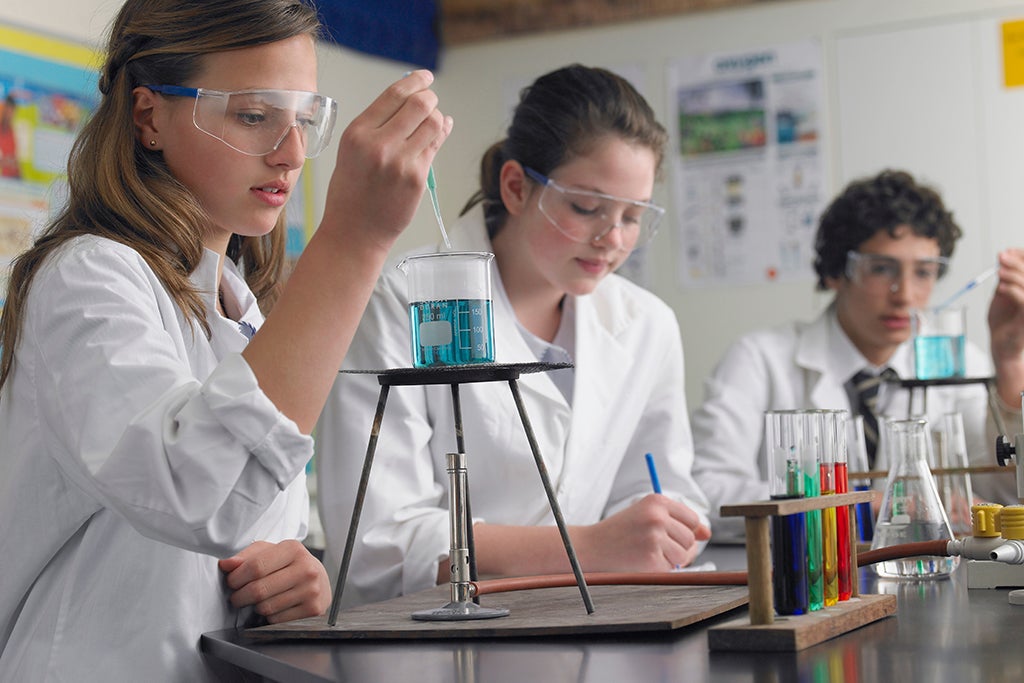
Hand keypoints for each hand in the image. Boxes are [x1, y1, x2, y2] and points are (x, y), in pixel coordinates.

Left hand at [218, 540, 329, 623]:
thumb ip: (247, 556)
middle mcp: (306, 569)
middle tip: (237, 596)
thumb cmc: (289, 564)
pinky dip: (269, 616)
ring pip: (266, 607)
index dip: (236, 577)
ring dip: (255, 607)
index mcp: (293, 549)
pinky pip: (276, 619)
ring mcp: (311, 590)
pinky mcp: (313, 609)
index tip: (231, 582)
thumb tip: (226, 564)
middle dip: (240, 596)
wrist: (320, 580)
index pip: (256, 566)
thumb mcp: (270, 552)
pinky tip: (274, 606)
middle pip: (258, 589)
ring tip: (258, 600)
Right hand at [322, 70, 453, 251]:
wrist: (354, 232)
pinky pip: (435, 146)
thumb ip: (377, 126)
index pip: (394, 94)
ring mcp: (400, 162)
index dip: (416, 81)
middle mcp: (378, 144)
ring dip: (437, 117)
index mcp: (357, 133)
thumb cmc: (351, 192)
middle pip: (420, 104)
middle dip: (430, 98)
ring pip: (434, 123)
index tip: (426, 78)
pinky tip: (440, 131)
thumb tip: (410, 100)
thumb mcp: (352, 152)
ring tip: (432, 122)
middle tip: (431, 102)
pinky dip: (441, 134)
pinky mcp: (417, 178)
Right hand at [575, 494, 711, 571]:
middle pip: (690, 538)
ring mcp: (655, 538)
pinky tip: (641, 561)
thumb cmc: (619, 532)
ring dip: (670, 559)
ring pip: (683, 555)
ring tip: (646, 553)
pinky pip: (671, 568)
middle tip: (652, 545)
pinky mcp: (652, 559)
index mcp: (656, 501)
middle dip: (678, 546)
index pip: (692, 518)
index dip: (686, 531)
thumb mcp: (645, 516)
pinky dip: (659, 569)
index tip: (671, 535)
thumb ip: (677, 521)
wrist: (590, 547)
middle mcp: (657, 517)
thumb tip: (707, 533)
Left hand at [987, 249, 1023, 403]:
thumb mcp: (1003, 295)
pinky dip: (1012, 291)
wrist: (1002, 346)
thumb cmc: (1004, 322)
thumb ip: (1006, 279)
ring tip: (999, 271)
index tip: (1007, 251)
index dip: (1022, 257)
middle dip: (1017, 262)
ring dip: (1013, 275)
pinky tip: (1000, 288)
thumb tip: (1004, 258)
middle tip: (1001, 256)